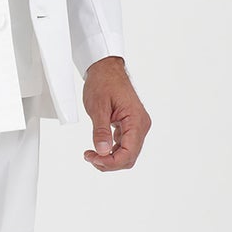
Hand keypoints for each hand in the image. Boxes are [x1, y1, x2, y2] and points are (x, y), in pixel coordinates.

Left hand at [81, 57, 150, 171]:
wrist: (106, 69)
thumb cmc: (104, 82)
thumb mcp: (98, 107)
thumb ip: (100, 131)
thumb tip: (102, 151)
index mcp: (136, 121)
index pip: (128, 153)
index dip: (110, 162)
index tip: (93, 158)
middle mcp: (141, 125)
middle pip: (129, 157)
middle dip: (109, 162)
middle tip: (90, 157)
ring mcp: (137, 126)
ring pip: (127, 154)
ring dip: (110, 159)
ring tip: (92, 154)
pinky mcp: (130, 126)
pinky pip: (124, 146)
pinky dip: (112, 151)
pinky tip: (99, 148)